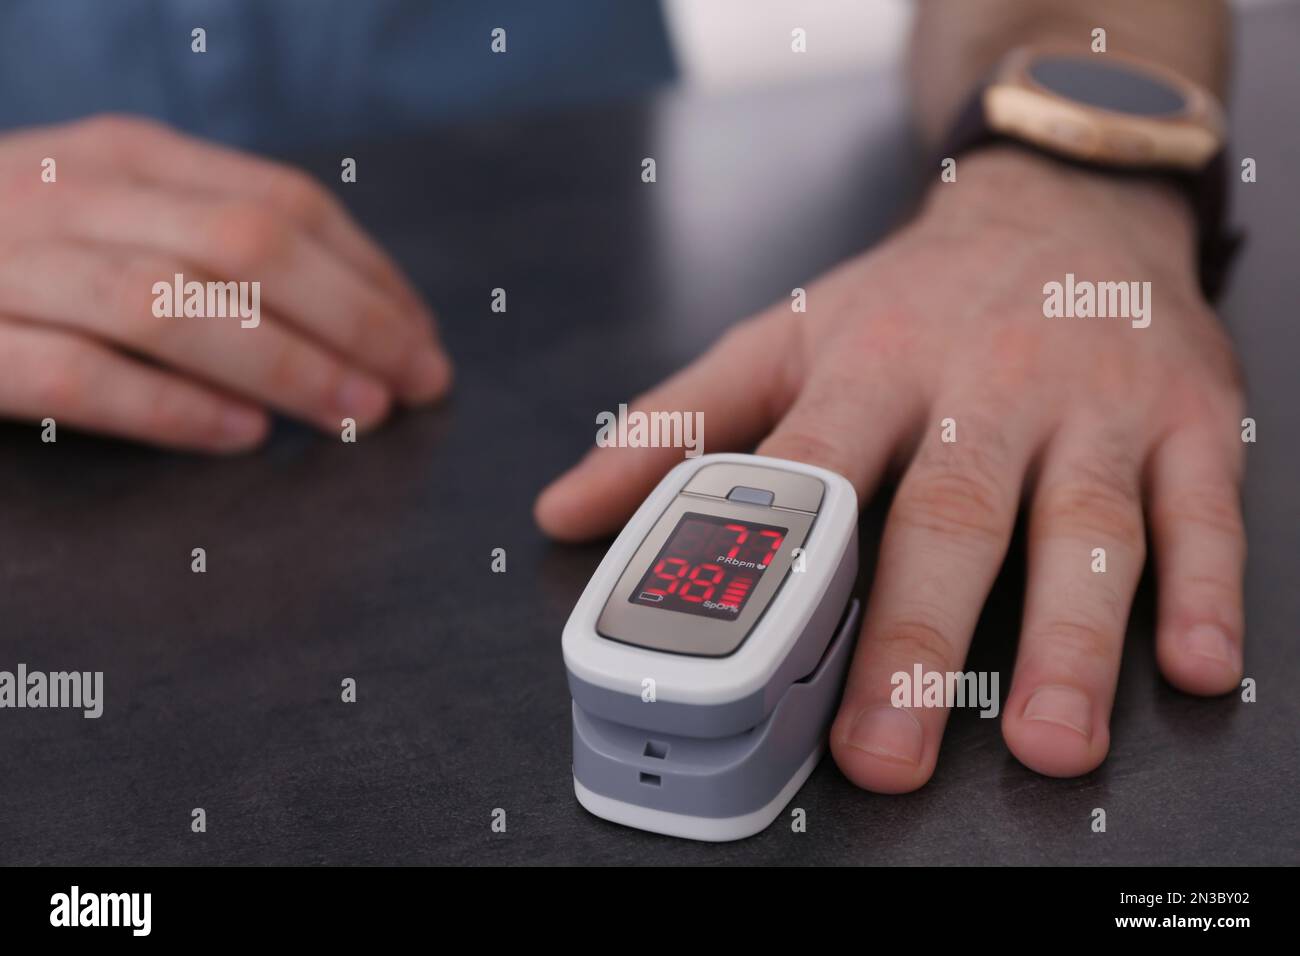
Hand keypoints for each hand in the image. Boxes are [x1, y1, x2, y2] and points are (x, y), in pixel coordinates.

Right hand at [0, 114, 450, 451]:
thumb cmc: (14, 248)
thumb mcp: (112, 208)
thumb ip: (209, 236)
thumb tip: (357, 314)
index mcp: (129, 156)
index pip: (285, 202)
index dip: (372, 275)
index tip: (424, 339)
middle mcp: (76, 194)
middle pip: (248, 246)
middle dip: (354, 321)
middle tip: (417, 387)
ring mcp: (12, 266)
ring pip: (173, 304)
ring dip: (285, 367)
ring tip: (357, 419)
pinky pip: (77, 375)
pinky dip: (168, 409)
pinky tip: (239, 442)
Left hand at [535, 146, 1245, 790]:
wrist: (1057, 202)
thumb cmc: (909, 295)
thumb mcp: (779, 338)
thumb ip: (674, 426)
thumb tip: (562, 512)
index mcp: (869, 367)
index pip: (816, 472)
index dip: (784, 572)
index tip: (756, 675)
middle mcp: (983, 384)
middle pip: (947, 517)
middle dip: (916, 643)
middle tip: (886, 755)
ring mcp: (1092, 402)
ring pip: (1083, 525)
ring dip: (1068, 637)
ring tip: (1048, 738)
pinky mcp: (1188, 419)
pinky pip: (1202, 509)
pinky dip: (1207, 590)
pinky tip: (1196, 667)